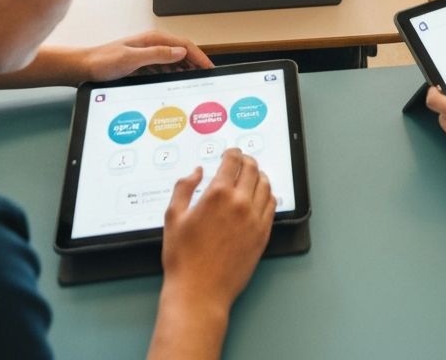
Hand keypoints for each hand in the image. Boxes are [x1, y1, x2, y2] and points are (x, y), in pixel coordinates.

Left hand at [73, 32, 213, 82]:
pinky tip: (175, 83)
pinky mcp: (142, 65)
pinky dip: (173, 75)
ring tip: (195, 82)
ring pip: (174, 62)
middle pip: (182, 53)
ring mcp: (148, 55)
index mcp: (153, 39)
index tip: (210, 68)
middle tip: (207, 77)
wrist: (84, 68)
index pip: (184, 45)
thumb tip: (180, 52)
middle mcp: (152, 45)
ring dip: (185, 70)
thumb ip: (157, 54)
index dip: (200, 56)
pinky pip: (163, 69)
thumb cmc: (103, 61)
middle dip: (196, 64)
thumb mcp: (131, 59)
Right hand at [160, 150, 274, 311]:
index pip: (232, 161)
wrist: (199, 292)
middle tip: (242, 161)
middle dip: (246, 161)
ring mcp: (254, 219)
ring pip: (265, 185)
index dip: (232, 153)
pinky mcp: (262, 234)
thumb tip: (196, 172)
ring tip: (253, 175)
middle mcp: (240, 203)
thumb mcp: (173, 217)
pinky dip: (268, 195)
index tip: (230, 153)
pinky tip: (262, 196)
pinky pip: (271, 206)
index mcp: (217, 194)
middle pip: (252, 169)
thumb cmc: (183, 259)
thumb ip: (183, 188)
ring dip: (259, 175)